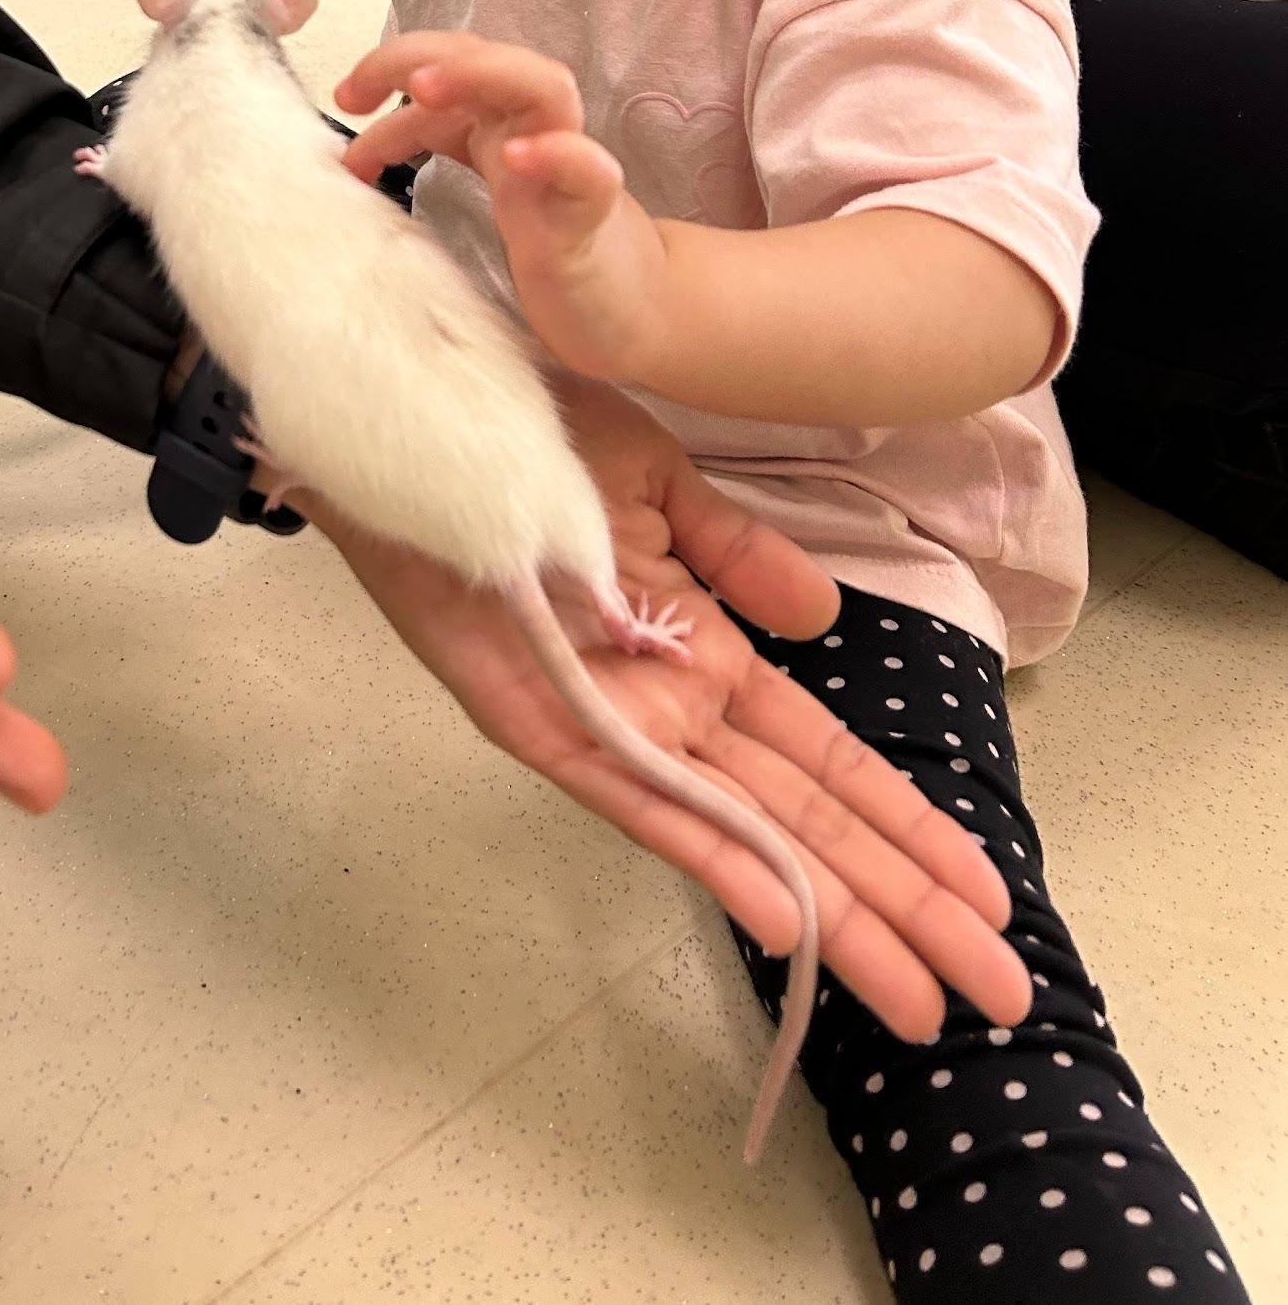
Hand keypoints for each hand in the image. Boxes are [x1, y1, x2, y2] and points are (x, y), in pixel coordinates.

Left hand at [310, 374, 1030, 1043]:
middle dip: (907, 908)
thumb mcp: (658, 483)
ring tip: (924, 1002)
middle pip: (813, 824)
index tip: (991, 896)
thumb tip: (823, 617)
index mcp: (704, 652)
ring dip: (843, 919)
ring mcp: (617, 731)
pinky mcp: (550, 734)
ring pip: (752, 841)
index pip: (829, 761)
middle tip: (1000, 998)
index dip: (909, 827)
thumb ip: (739, 556)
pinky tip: (794, 930)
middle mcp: (672, 710)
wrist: (422, 422)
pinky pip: (651, 812)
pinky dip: (723, 867)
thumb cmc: (530, 438)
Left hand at [337, 33, 669, 384]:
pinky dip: (558, 154)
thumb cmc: (553, 245)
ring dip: (483, 76)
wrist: (634, 308)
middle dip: (421, 54)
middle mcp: (534, 132)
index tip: (341, 101)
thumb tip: (351, 152)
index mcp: (501, 126)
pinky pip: (588, 172)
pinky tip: (517, 157)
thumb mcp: (479, 194)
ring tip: (426, 87)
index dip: (387, 74)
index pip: (444, 74)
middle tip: (358, 87)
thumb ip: (434, 159)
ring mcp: (567, 169)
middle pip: (490, 57)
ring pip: (544, 90)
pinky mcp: (592, 218)